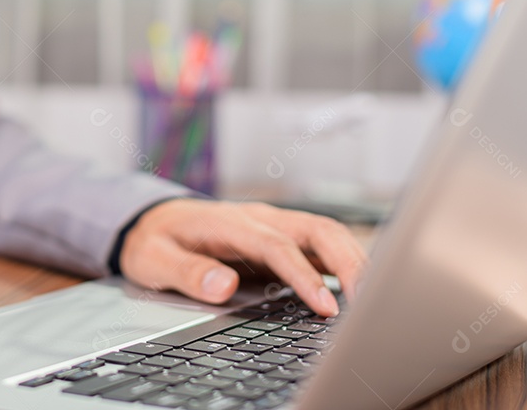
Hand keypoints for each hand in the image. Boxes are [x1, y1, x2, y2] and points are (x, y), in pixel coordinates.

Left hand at [118, 199, 367, 316]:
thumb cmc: (155, 240)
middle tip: (371, 302)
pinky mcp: (281, 240)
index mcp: (231, 222)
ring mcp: (274, 227)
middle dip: (350, 262)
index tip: (325, 307)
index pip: (277, 246)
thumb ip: (186, 272)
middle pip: (317, 230)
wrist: (152, 221)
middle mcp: (259, 219)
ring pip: (327, 234)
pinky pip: (321, 247)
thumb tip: (223, 286)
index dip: (305, 276)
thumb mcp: (154, 259)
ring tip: (375, 300)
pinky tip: (360, 292)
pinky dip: (345, 264)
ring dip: (355, 261)